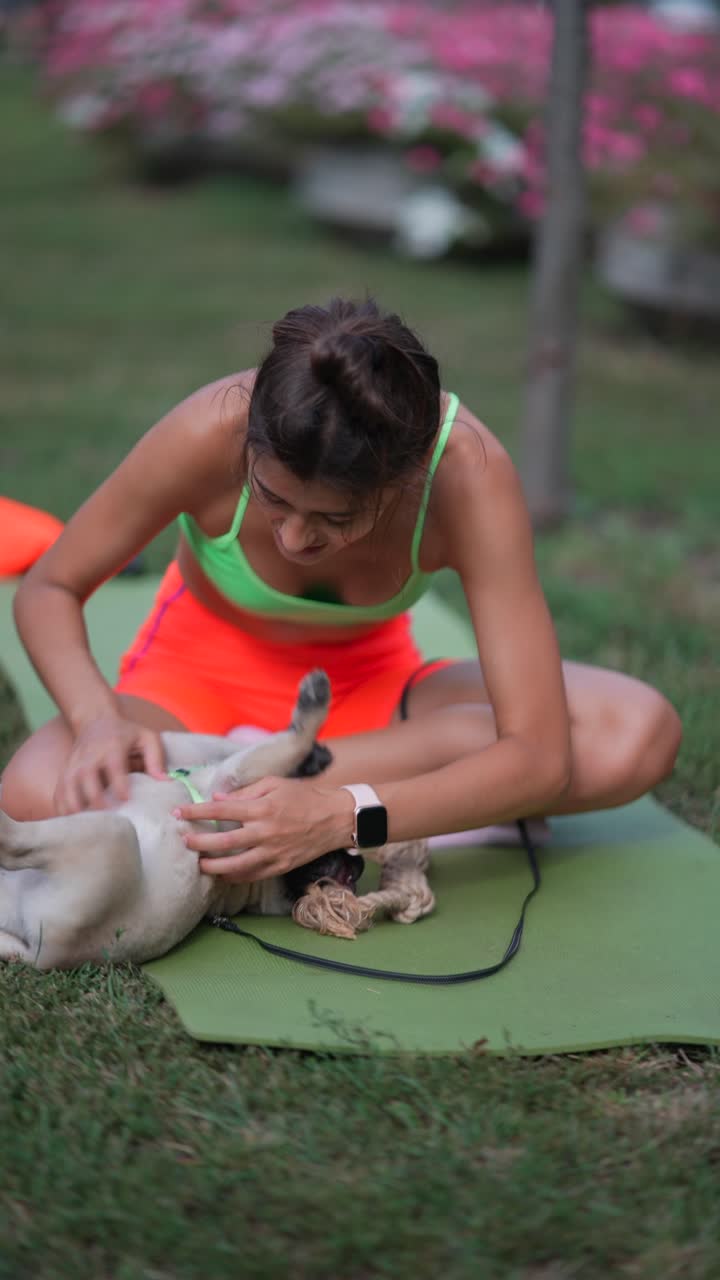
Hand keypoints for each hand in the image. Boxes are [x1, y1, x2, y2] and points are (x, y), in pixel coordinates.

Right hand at [55, 714, 166, 814]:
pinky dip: (61, 808)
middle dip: (95, 800)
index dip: (119, 784)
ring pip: (68, 787)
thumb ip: (156, 758)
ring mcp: (73, 765)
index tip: (125, 800)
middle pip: (86, 779)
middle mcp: (89, 756)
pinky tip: (69, 824)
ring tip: (86, 826)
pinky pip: (59, 792)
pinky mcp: (64, 773)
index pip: (114, 766)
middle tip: (106, 819)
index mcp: (112, 747)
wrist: (95, 720)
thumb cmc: (126, 733)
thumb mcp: (146, 737)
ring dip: (74, 808)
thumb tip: (164, 781)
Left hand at [174, 775, 354, 882]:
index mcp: (262, 808)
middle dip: (199, 842)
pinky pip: (252, 875)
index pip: (221, 810)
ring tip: (199, 863)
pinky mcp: (280, 866)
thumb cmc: (304, 797)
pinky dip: (235, 877)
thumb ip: (245, 792)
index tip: (179, 812)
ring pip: (235, 865)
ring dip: (213, 866)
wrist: (334, 819)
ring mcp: (273, 852)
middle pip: (223, 842)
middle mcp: (265, 832)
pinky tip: (223, 875)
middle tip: (183, 840)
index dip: (197, 811)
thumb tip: (218, 799)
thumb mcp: (275, 785)